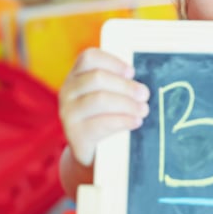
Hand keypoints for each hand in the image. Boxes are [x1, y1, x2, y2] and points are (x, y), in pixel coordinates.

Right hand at [58, 48, 149, 166]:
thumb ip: (120, 85)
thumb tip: (142, 85)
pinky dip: (123, 121)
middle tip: (145, 94)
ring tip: (144, 110)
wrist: (94, 155)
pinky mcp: (74, 134)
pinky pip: (101, 123)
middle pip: (97, 78)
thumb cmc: (107, 119)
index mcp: (76, 76)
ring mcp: (68, 113)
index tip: (132, 72)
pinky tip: (136, 122)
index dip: (112, 62)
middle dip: (125, 86)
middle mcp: (67, 91)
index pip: (89, 58)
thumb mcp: (111, 97)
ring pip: (99, 99)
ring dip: (127, 104)